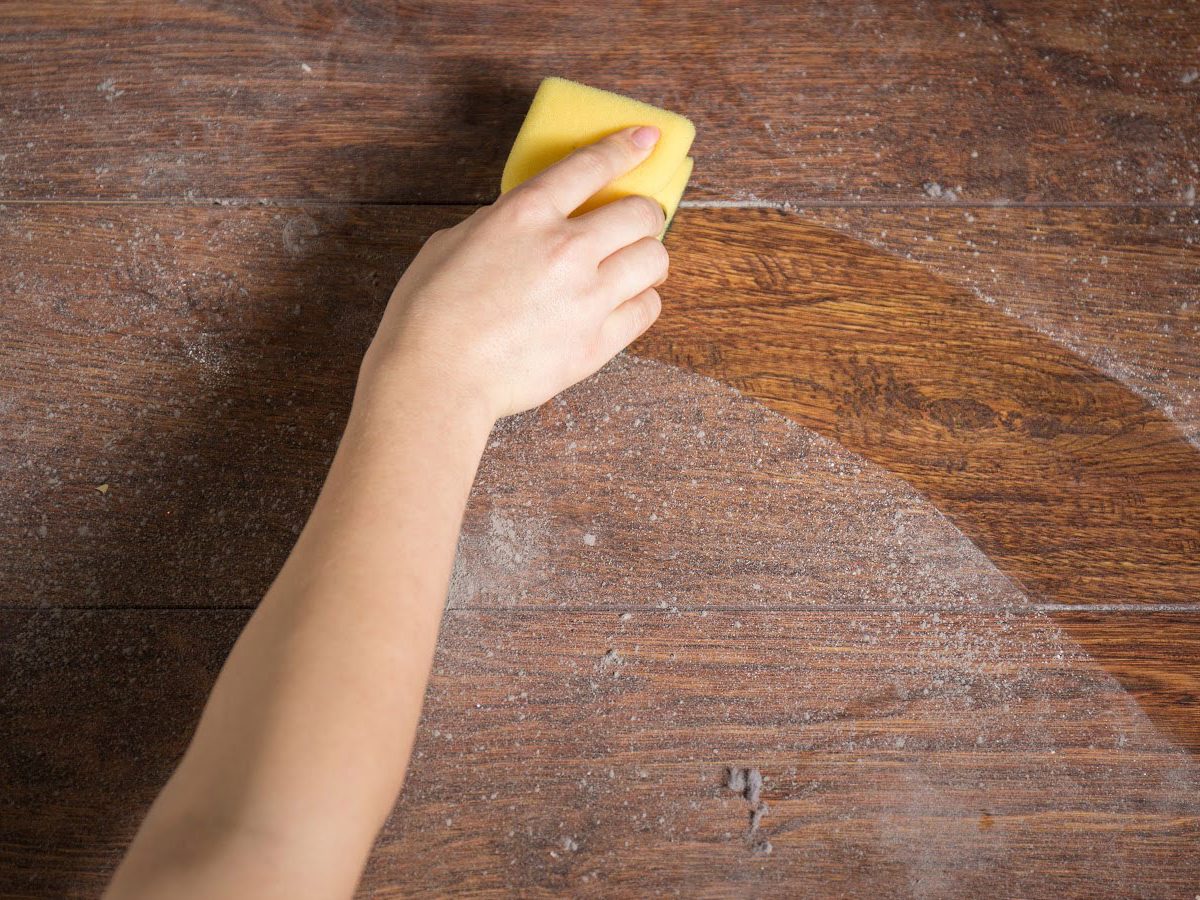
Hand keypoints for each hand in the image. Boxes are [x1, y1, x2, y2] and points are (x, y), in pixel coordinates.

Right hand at [361, 125, 669, 421]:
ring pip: (655, 259)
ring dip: (648, 258)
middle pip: (641, 213)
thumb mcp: (453, 242)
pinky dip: (642, 301)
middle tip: (634, 225)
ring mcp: (588, 297)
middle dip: (643, 214)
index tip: (647, 139)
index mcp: (525, 214)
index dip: (627, 147)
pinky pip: (647, 309)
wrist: (437, 377)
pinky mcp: (597, 342)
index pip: (592, 165)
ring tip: (634, 266)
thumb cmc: (429, 314)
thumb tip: (524, 227)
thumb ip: (499, 225)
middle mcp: (566, 248)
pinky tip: (626, 303)